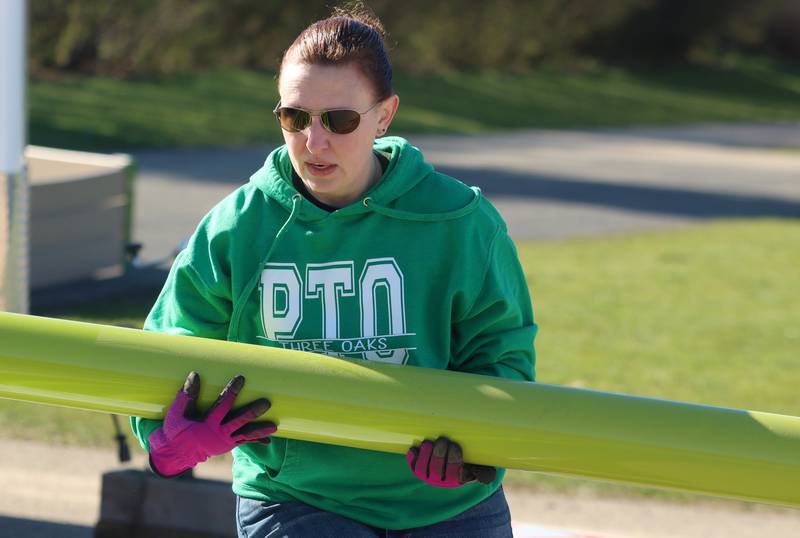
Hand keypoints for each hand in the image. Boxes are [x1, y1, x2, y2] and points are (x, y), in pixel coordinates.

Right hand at [149, 371, 276, 476]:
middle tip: (266, 403)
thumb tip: (194, 374)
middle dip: (253, 412)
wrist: (176, 453)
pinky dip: (256, 440)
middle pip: (239, 421)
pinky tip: (269, 439)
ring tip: (274, 427)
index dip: (232, 392)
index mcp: (206, 425)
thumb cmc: (176, 429)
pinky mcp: (228, 445)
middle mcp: (218, 434)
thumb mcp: (176, 413)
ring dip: (260, 430)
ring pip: (245, 434)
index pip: (222, 405)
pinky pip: (244, 442)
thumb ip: (186, 395)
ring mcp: (225, 442)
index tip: (241, 378)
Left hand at [406, 436, 495, 487]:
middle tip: (443, 439)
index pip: (454, 473)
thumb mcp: (481, 467)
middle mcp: (441, 480)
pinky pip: (413, 466)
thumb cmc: (470, 461)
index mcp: (457, 479)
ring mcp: (428, 476)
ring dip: (424, 456)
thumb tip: (486, 478)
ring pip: (422, 470)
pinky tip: (414, 449)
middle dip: (438, 454)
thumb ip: (486, 472)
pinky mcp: (417, 469)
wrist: (454, 460)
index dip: (453, 459)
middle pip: (436, 470)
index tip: (455, 445)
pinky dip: (412, 458)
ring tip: (428, 443)